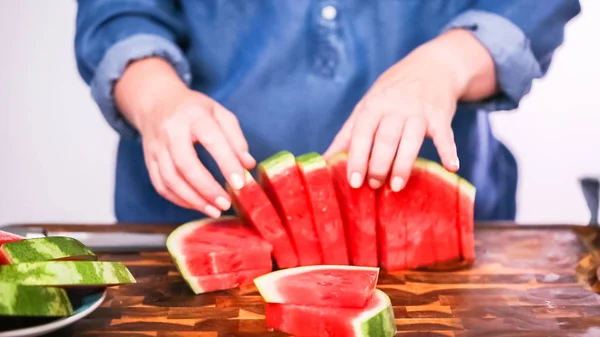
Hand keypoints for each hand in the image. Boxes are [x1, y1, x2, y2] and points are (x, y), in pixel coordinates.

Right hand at [115, 58, 254, 217]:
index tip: (240, 183)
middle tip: (226, 203)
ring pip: (170, 179)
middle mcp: (171, 131)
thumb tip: (248, 165)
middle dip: (207, 188)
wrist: (157, 103)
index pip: (211, 139)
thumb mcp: (220, 113)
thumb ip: (236, 139)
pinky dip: (179, 200)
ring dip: (193, 199)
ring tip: (214, 211)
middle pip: (185, 164)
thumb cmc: (195, 110)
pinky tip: (197, 205)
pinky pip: (161, 185)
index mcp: (194, 116)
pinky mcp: (150, 161)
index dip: (226, 162)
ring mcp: (157, 147)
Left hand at [325, 29, 495, 190]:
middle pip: (385, 138)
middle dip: (379, 164)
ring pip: (411, 139)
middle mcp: (396, 107)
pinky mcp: (441, 116)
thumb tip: (324, 159)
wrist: (433, 66)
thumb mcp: (367, 106)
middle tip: (374, 186)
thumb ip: (347, 134)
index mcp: (373, 105)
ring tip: (396, 186)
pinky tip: (451, 167)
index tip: (353, 181)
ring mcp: (419, 111)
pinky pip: (445, 135)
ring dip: (404, 164)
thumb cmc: (393, 92)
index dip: (356, 157)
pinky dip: (449, 151)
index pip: (361, 133)